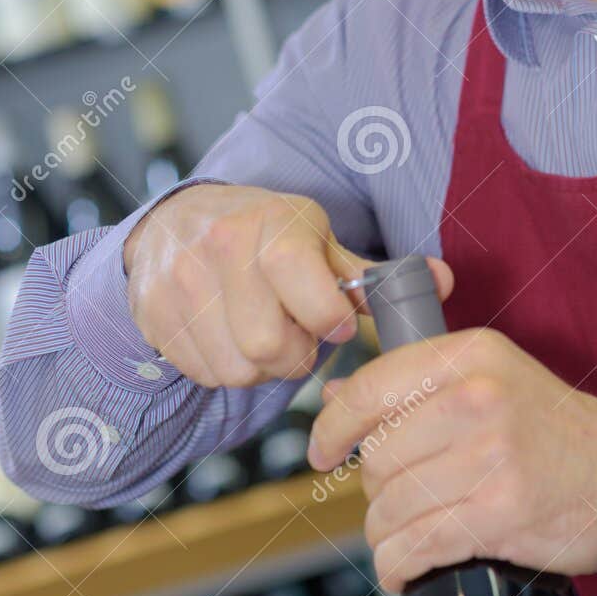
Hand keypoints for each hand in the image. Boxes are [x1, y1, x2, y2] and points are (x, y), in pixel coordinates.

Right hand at [123, 182, 451, 387]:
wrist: (177, 221)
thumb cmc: (264, 235)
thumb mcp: (318, 241)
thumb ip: (373, 274)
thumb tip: (443, 283)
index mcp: (271, 223)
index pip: (304, 285)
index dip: (327, 318)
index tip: (334, 323)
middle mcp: (220, 246)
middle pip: (270, 346)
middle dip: (295, 355)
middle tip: (298, 335)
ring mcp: (180, 281)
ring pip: (238, 369)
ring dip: (261, 367)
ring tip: (264, 333)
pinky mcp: (153, 313)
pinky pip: (205, 374)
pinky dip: (227, 368)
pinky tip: (231, 337)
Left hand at [306, 327, 596, 590]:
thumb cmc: (552, 429)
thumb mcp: (491, 378)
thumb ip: (415, 383)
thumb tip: (335, 398)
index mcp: (471, 356)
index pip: (371, 387)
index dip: (332, 426)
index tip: (321, 450)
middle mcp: (478, 399)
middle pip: (376, 457)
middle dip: (375, 489)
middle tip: (398, 497)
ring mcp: (490, 458)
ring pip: (389, 507)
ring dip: (386, 532)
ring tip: (408, 532)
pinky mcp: (499, 515)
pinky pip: (415, 547)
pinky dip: (399, 566)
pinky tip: (408, 565)